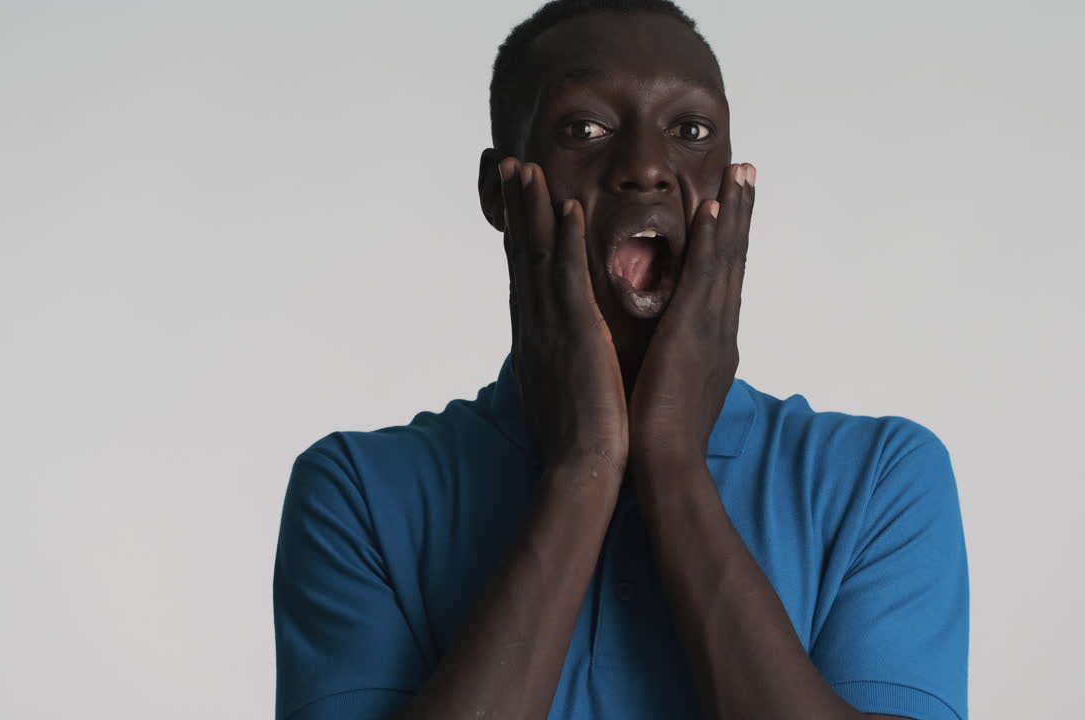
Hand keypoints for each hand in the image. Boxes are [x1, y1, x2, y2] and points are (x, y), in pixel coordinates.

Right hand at [498, 157, 629, 476]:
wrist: (580, 469)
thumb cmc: (577, 435)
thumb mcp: (560, 383)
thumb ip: (557, 355)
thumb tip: (556, 346)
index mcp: (534, 332)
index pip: (522, 268)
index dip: (515, 227)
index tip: (510, 193)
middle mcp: (533, 322)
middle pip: (520, 251)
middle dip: (513, 205)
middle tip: (504, 160)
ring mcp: (549, 327)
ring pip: (537, 256)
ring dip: (532, 208)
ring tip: (526, 166)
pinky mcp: (574, 336)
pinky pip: (567, 280)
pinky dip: (566, 243)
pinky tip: (569, 208)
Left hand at [628, 163, 755, 474]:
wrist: (666, 467)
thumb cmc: (660, 438)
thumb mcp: (671, 389)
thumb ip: (672, 362)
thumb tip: (664, 352)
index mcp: (712, 342)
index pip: (722, 280)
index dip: (729, 240)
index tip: (730, 204)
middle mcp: (720, 329)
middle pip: (734, 260)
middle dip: (740, 214)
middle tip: (747, 171)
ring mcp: (712, 330)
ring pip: (726, 260)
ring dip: (732, 212)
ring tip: (740, 172)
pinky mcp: (693, 334)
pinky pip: (703, 279)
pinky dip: (711, 243)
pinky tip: (712, 210)